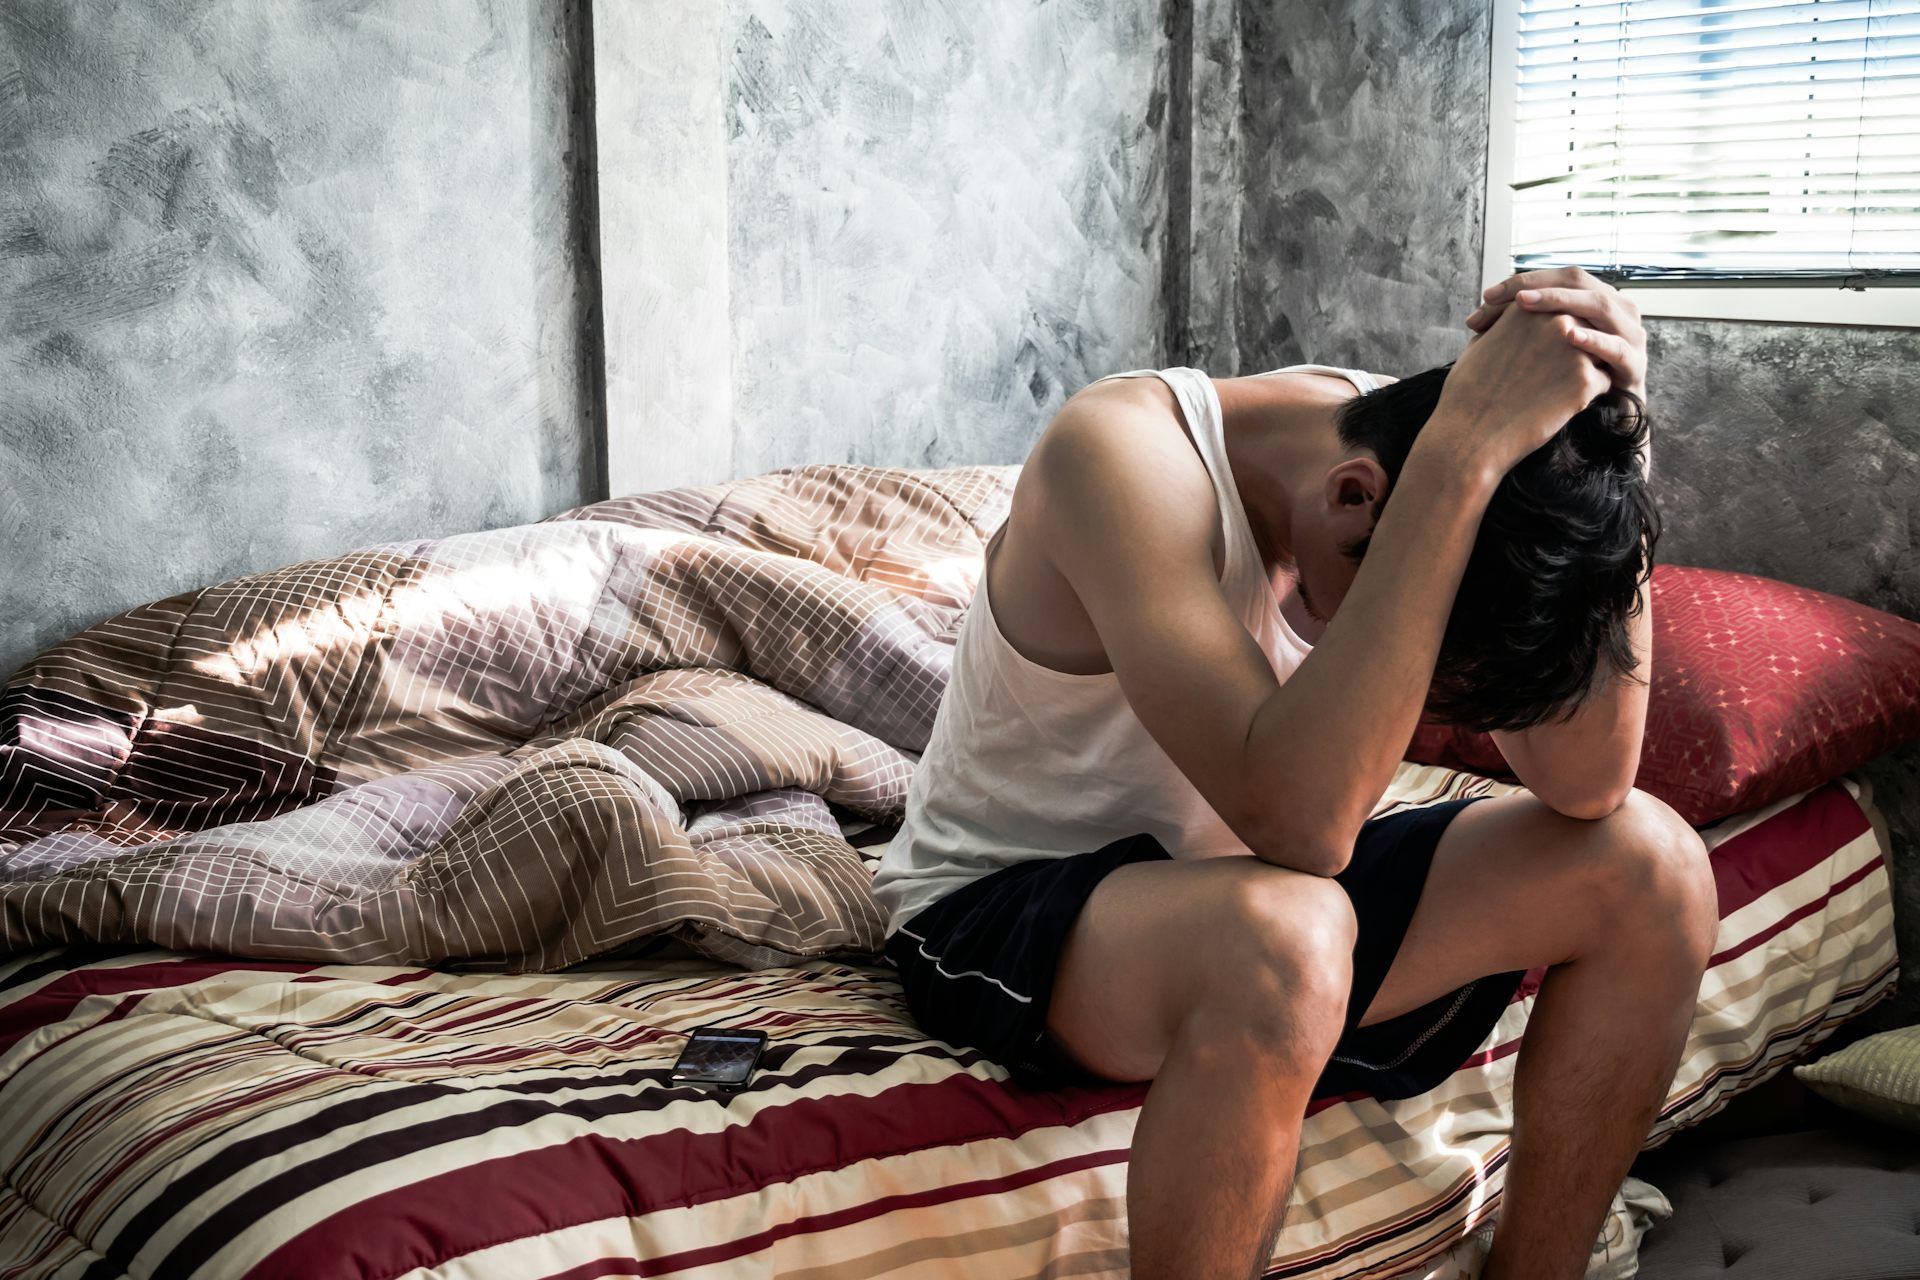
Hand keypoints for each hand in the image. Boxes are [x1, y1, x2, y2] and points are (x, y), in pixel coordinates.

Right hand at [1418, 300, 1612, 480]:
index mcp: (1529, 307)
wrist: (1469, 434)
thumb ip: (1507, 324)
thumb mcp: (1480, 344)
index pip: (1562, 311)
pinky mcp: (1584, 380)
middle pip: (1586, 329)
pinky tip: (1561, 405)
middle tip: (1550, 375)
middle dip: (1577, 348)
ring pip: (1600, 353)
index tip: (1541, 358)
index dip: (1556, 337)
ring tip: (1555, 389)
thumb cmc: (1467, 393)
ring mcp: (1574, 349)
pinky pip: (1604, 382)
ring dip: (1586, 368)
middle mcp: (1555, 319)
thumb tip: (1517, 319)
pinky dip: (1588, 394)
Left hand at [1464, 267, 1646, 404]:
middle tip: (1498, 295)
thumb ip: (1516, 329)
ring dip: (1561, 302)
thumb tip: (1473, 319)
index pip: (1555, 277)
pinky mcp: (1634, 365)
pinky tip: (1570, 337)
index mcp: (1590, 300)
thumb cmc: (1560, 384)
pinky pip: (1616, 348)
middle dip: (1535, 287)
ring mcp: (1629, 335)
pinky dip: (1594, 340)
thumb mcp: (1540, 350)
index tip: (1486, 296)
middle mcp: (1614, 309)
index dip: (1520, 282)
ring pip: (1598, 305)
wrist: (1603, 423)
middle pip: (1577, 281)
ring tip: (1525, 304)